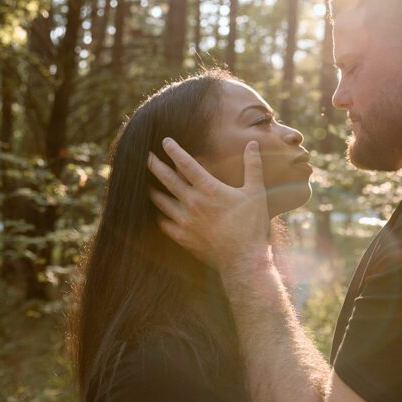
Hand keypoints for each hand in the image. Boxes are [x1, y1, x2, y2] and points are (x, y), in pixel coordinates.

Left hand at [147, 139, 269, 269]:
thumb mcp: (256, 192)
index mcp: (209, 189)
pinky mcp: (183, 237)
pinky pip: (164, 224)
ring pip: (161, 201)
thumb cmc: (252, 225)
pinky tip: (157, 212)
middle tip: (145, 156)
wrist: (244, 260)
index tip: (165, 141)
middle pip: (168, 180)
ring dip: (152, 190)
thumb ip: (253, 166)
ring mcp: (185, 221)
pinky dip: (158, 215)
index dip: (174, 151)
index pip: (186, 164)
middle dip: (155, 166)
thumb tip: (252, 143)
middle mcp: (193, 203)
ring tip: (145, 183)